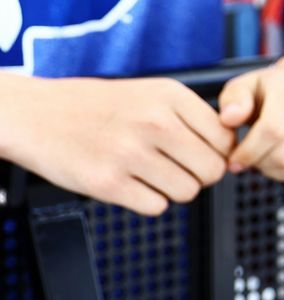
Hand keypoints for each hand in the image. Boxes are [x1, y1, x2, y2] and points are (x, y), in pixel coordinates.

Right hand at [0, 76, 232, 216]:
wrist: (35, 114)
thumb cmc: (98, 105)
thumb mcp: (151, 93)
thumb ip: (192, 117)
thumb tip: (232, 148)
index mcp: (170, 96)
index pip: (226, 140)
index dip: (218, 153)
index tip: (201, 154)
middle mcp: (154, 122)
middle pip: (213, 170)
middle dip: (200, 175)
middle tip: (177, 168)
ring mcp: (130, 153)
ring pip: (188, 192)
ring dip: (174, 189)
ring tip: (150, 173)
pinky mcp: (108, 183)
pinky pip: (156, 207)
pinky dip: (148, 201)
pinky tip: (130, 182)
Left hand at [218, 56, 283, 188]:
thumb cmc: (270, 93)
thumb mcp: (244, 88)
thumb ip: (232, 101)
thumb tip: (229, 118)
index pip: (272, 131)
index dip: (248, 152)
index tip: (235, 160)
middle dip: (261, 165)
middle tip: (253, 160)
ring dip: (277, 174)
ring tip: (269, 161)